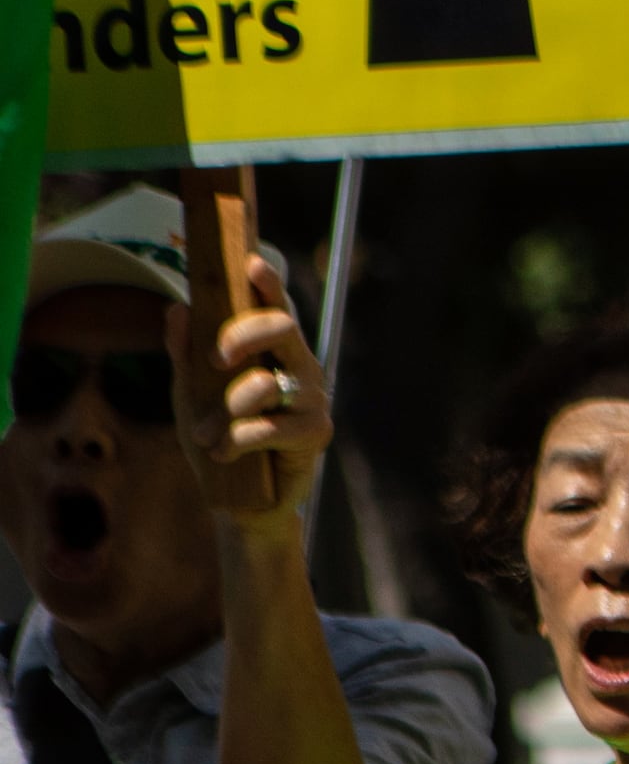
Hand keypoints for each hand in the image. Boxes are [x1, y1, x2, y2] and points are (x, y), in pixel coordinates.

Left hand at [178, 244, 331, 533]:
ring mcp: (312, 400)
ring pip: (264, 385)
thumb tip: (178, 308)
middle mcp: (299, 369)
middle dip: (245, 334)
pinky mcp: (315, 433)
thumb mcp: (190, 393)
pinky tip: (223, 451)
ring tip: (207, 435)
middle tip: (216, 357)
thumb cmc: (219, 440)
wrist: (240, 500)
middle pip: (282, 329)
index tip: (252, 263)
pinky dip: (237, 439)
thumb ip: (185, 353)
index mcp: (273, 353)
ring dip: (225, 411)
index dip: (267, 286)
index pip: (273, 310)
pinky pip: (269, 426)